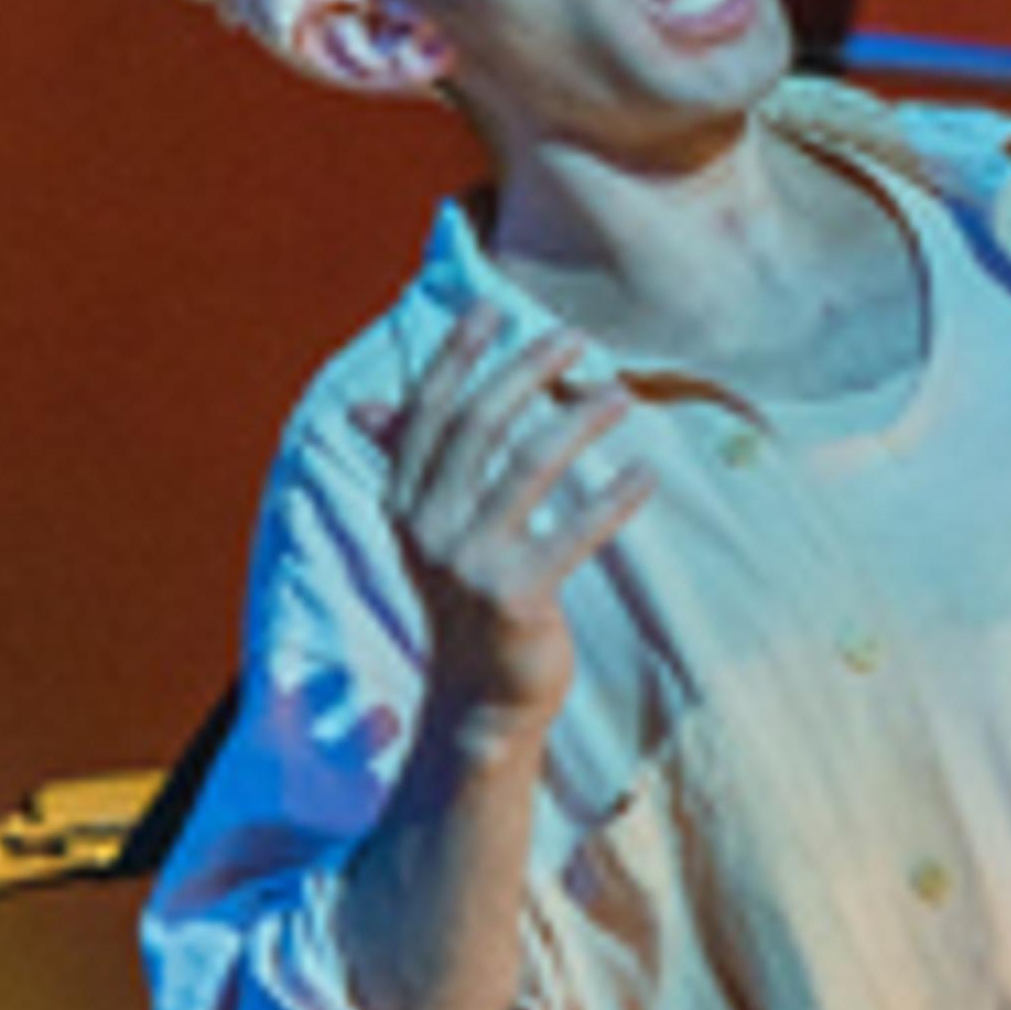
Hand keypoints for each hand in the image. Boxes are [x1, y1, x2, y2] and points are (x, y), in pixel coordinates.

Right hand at [358, 305, 649, 735]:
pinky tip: (647, 476)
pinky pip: (575, 533)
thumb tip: (362, 406)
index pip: (426, 415)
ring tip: (623, 394)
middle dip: (524, 372)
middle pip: (477, 426)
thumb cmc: (465, 602)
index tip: (487, 307)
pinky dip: (615, 501)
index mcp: (406, 504)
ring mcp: (470, 563)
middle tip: (573, 338)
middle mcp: (429, 528)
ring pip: (527, 467)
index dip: (454, 357)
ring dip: (579, 422)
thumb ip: (407, 465)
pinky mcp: (516, 596)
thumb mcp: (428, 532)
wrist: (479, 701)